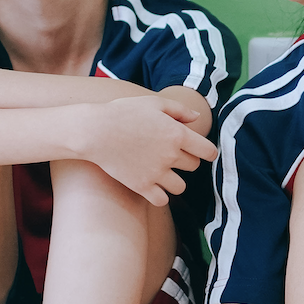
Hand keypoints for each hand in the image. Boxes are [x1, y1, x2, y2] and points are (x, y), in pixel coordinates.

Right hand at [78, 95, 218, 205]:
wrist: (95, 131)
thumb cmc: (123, 112)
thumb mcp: (154, 103)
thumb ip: (179, 110)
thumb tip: (198, 118)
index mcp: (177, 134)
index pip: (208, 151)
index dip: (208, 151)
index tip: (202, 151)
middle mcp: (170, 155)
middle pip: (193, 166)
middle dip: (187, 161)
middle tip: (171, 155)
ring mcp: (156, 173)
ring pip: (181, 187)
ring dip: (175, 180)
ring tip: (163, 172)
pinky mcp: (141, 186)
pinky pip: (162, 200)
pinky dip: (160, 195)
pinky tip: (153, 186)